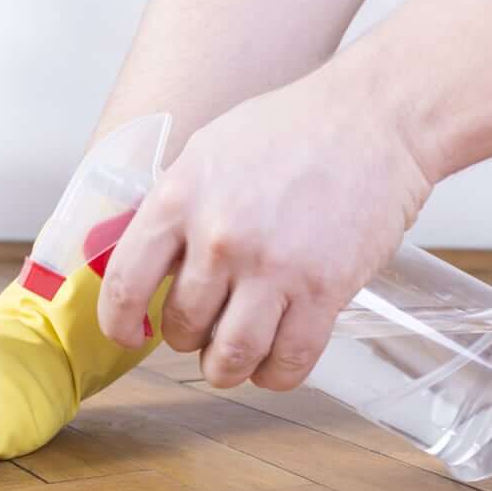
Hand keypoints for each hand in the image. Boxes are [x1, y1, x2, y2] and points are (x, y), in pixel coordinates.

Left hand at [97, 74, 432, 390]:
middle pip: (180, 328)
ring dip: (226, 368)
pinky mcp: (325, 289)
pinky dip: (275, 374)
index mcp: (178, 199)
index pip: (125, 284)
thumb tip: (146, 262)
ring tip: (233, 357)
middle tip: (202, 328)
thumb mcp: (205, 152)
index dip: (118, 324)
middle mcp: (219, 238)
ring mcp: (272, 267)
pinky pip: (289, 362)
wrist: (373, 116)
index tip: (127, 336)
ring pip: (230, 357)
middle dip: (186, 338)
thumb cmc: (290, 129)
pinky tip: (274, 363)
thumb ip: (172, 208)